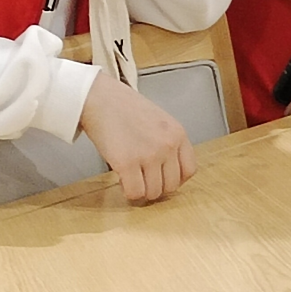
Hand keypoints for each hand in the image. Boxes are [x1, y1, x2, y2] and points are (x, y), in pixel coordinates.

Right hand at [79, 72, 195, 203]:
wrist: (101, 98)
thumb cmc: (126, 108)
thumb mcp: (160, 121)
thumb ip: (169, 142)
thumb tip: (168, 171)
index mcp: (178, 134)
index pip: (189, 170)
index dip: (175, 180)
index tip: (163, 179)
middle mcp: (168, 146)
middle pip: (171, 186)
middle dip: (157, 188)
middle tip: (144, 181)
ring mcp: (149, 155)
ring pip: (153, 192)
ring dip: (142, 191)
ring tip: (132, 179)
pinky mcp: (126, 163)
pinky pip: (134, 192)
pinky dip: (128, 193)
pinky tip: (122, 181)